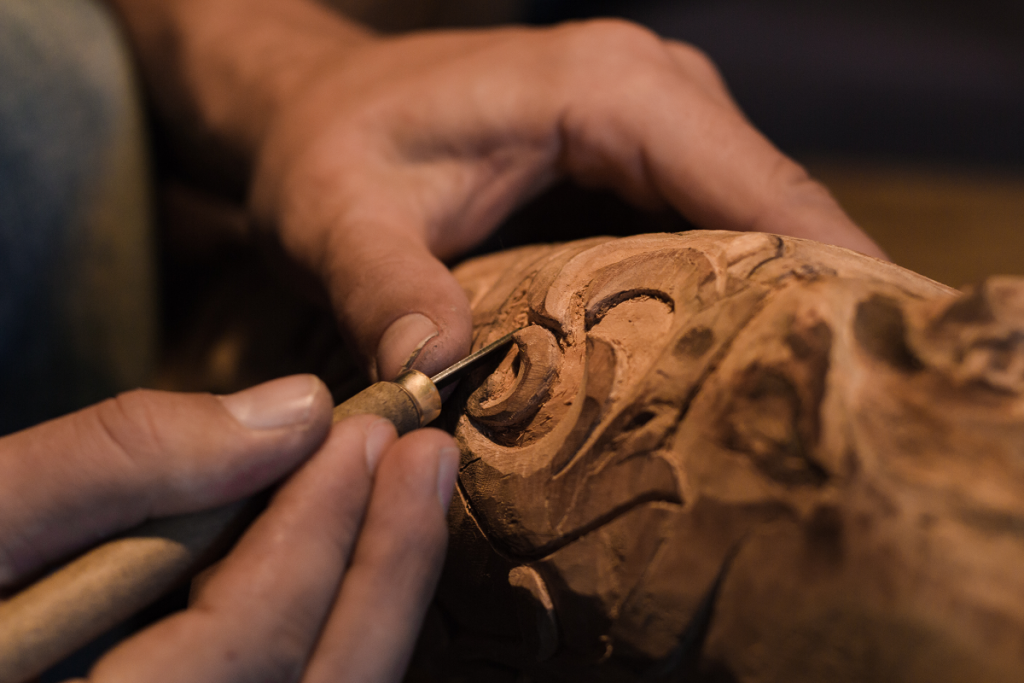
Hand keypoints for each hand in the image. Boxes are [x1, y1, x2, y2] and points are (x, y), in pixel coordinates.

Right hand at [0, 375, 459, 681]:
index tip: (367, 430)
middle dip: (380, 567)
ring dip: (378, 600)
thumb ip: (118, 464)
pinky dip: (340, 634)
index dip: (316, 535)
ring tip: (413, 494)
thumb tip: (293, 413)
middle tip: (422, 456)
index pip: (243, 646)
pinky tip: (357, 561)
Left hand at [106, 0, 883, 380]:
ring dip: (778, 300)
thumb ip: (383, 286)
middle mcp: (652, 89)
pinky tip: (734, 360)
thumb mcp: (337, 218)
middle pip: (775, 203)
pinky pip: (712, 221)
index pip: (752, 181)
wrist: (317, 111)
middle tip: (836, 411)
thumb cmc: (331, 151)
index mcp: (606, 89)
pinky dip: (730, 286)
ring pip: (753, 215)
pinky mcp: (639, 156)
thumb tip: (432, 367)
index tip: (874, 360)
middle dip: (812, 300)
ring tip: (800, 401)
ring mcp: (654, 120)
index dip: (824, 269)